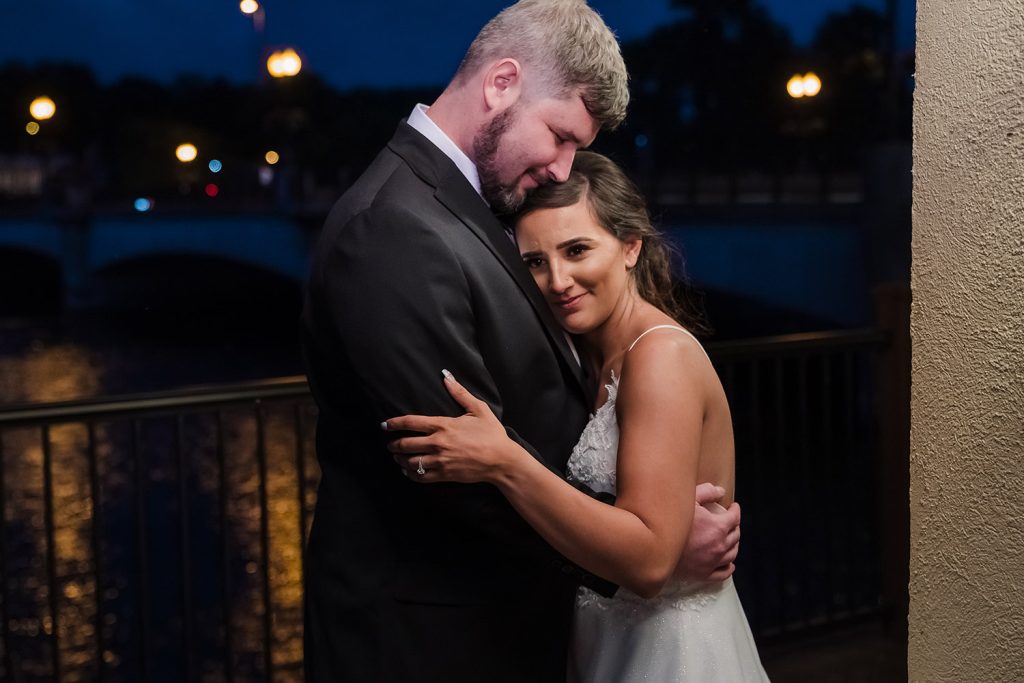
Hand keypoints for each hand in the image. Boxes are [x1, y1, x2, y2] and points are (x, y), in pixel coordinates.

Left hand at [385, 370, 521, 483]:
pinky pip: (421, 476)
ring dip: (400, 459)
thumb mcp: (478, 409)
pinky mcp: (444, 474)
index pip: (411, 422)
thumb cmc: (491, 434)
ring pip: (411, 462)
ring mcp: (440, 461)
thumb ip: (460, 393)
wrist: (501, 460)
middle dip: (394, 444)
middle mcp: (438, 443)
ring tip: (397, 457)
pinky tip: (408, 471)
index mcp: (444, 425)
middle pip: (406, 444)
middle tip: (390, 444)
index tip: (385, 425)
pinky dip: (411, 474)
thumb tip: (446, 377)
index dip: (394, 423)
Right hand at [674, 482, 740, 581]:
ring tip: (730, 540)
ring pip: (732, 554)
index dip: (735, 510)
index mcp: (718, 527)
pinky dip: (729, 567)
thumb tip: (721, 492)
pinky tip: (729, 564)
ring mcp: (713, 562)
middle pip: (735, 536)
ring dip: (734, 545)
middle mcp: (719, 545)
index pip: (735, 517)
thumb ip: (706, 492)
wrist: (655, 547)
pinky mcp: (705, 574)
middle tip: (730, 522)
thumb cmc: (671, 522)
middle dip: (735, 527)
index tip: (733, 507)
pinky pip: (724, 573)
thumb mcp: (687, 500)